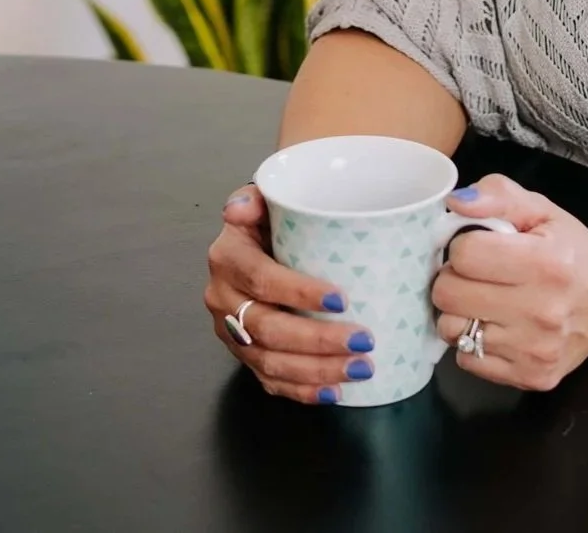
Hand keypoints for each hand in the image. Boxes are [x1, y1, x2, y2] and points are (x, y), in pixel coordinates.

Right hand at [203, 184, 376, 404]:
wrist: (253, 238)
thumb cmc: (269, 218)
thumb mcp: (263, 198)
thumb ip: (258, 196)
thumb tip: (242, 205)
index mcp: (228, 258)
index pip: (263, 280)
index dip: (299, 293)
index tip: (343, 299)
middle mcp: (223, 298)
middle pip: (268, 330)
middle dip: (318, 341)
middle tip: (363, 341)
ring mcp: (231, 332)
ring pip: (270, 362)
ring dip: (317, 370)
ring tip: (361, 368)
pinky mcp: (243, 354)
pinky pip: (269, 380)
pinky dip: (302, 390)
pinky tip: (333, 390)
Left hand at [432, 175, 587, 390]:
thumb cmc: (571, 249)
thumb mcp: (541, 209)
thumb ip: (498, 195)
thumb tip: (455, 205)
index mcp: (545, 262)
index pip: (464, 255)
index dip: (463, 244)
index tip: (479, 245)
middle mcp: (542, 312)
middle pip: (449, 295)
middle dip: (453, 278)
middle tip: (475, 273)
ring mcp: (536, 351)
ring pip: (451, 330)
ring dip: (460, 312)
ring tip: (484, 299)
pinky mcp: (531, 378)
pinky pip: (466, 360)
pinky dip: (472, 342)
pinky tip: (497, 326)